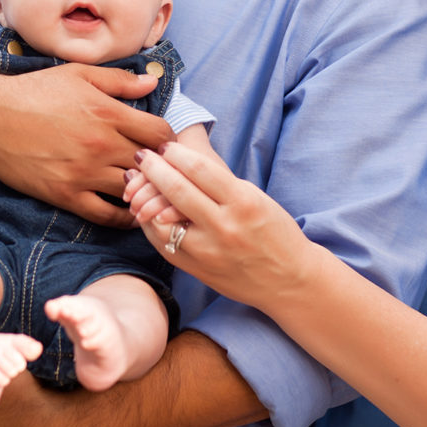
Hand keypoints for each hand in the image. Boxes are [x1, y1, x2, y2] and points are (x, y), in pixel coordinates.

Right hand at [0, 63, 173, 227]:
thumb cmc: (34, 91)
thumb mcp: (78, 75)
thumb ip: (119, 81)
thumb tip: (153, 84)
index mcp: (108, 113)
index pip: (161, 134)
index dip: (167, 140)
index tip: (161, 144)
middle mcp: (102, 145)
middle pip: (152, 165)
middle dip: (160, 168)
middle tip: (159, 171)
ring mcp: (84, 173)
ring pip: (134, 191)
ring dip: (144, 192)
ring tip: (146, 190)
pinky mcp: (66, 194)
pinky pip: (106, 215)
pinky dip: (123, 217)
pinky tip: (128, 211)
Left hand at [124, 142, 312, 310]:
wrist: (289, 280)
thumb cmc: (274, 232)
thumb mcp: (255, 197)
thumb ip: (219, 182)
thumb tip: (181, 158)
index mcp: (243, 202)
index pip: (198, 168)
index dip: (175, 152)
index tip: (164, 145)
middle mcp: (224, 226)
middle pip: (176, 189)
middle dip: (153, 168)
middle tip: (142, 156)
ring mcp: (208, 251)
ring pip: (161, 218)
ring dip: (144, 196)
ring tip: (137, 182)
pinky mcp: (196, 269)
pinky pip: (162, 242)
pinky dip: (150, 223)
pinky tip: (146, 210)